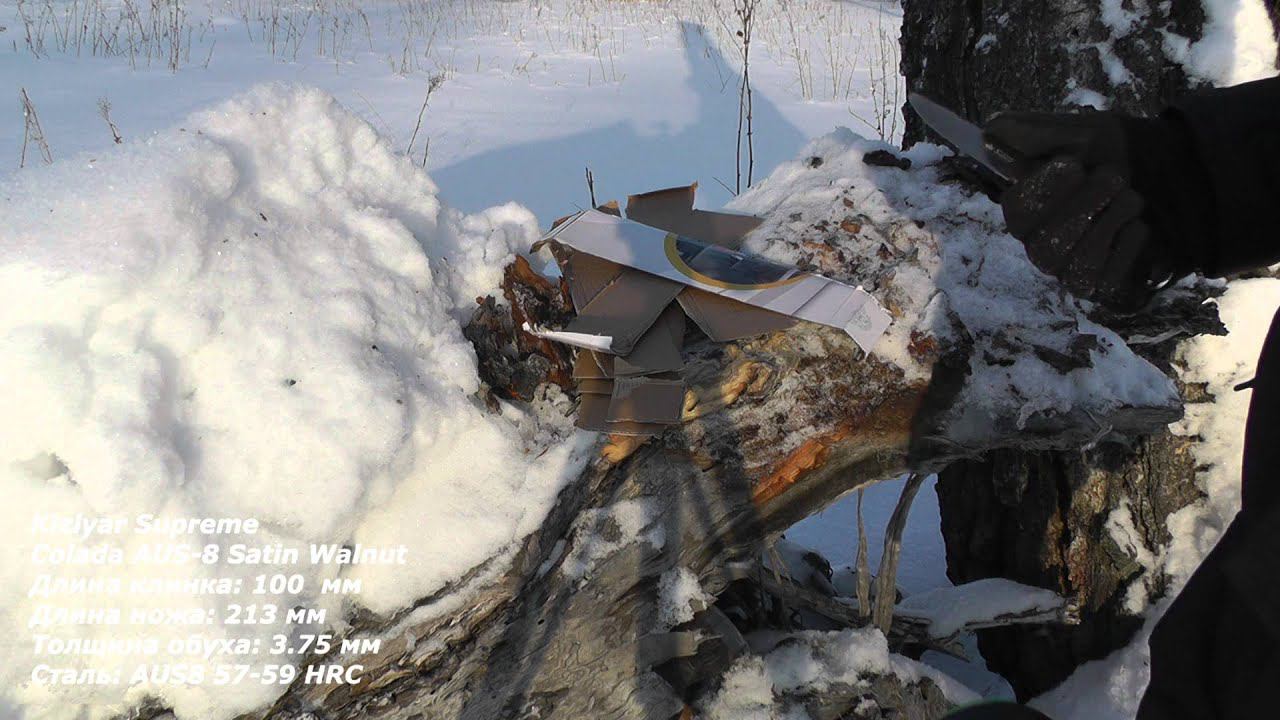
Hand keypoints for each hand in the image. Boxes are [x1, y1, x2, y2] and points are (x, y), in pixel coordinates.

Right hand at [984, 112, 1174, 309]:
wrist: (1180, 177)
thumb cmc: (1121, 154)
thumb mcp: (1081, 131)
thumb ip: (1034, 133)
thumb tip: (987, 135)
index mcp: (1031, 210)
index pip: (1015, 212)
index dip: (1041, 192)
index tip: (1072, 164)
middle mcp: (1045, 246)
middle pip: (1045, 247)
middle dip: (1086, 206)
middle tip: (1115, 176)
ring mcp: (1074, 272)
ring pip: (1078, 263)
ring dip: (1113, 221)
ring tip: (1132, 197)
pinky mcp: (1107, 289)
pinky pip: (1110, 275)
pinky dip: (1131, 243)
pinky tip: (1142, 226)